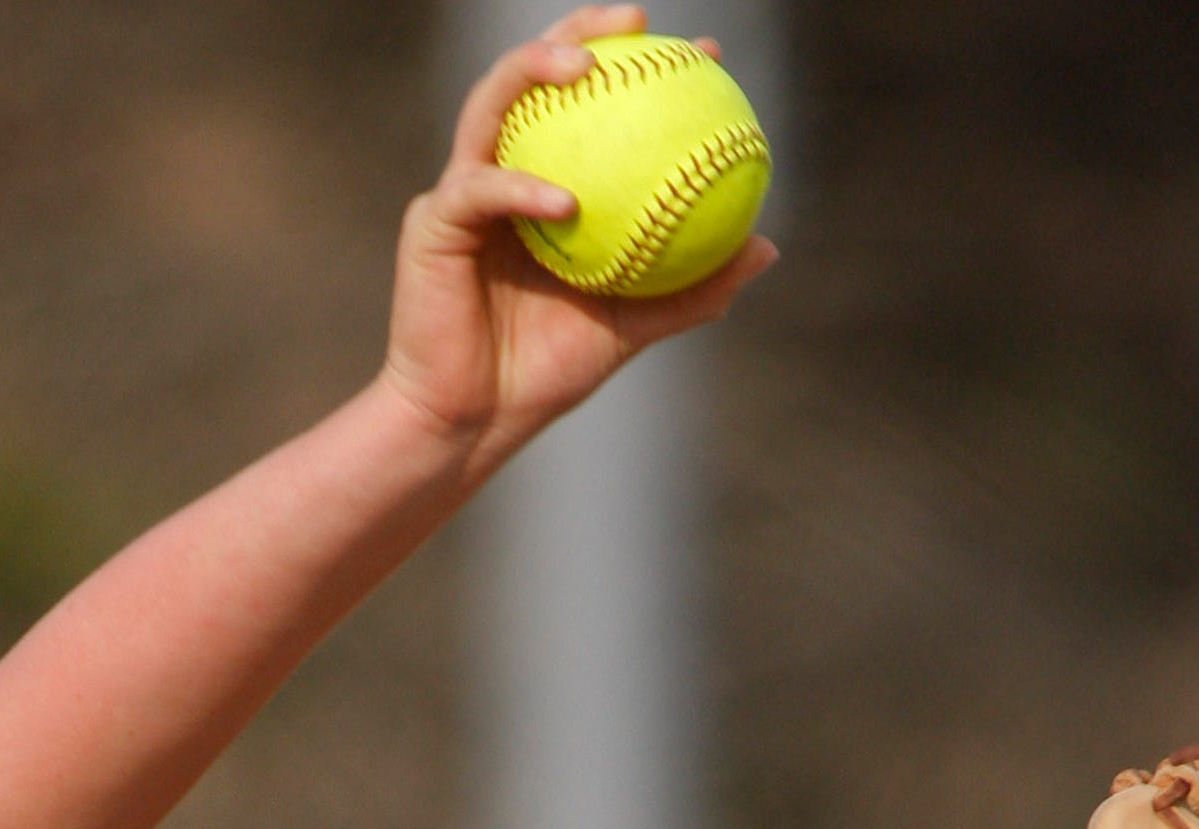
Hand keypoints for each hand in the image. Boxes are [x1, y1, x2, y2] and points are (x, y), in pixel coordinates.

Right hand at [377, 5, 777, 476]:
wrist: (472, 420)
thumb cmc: (544, 373)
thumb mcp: (634, 326)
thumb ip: (693, 287)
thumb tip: (767, 247)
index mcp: (545, 183)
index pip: (594, 105)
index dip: (644, 65)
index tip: (704, 52)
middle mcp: (500, 171)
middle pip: (532, 74)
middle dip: (579, 29)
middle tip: (636, 19)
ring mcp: (461, 191)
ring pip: (491, 104)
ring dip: (532, 71)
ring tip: (581, 66)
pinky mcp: (431, 223)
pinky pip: (479, 191)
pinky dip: (521, 190)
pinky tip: (565, 201)